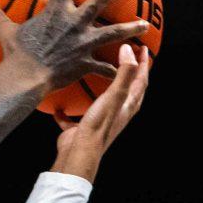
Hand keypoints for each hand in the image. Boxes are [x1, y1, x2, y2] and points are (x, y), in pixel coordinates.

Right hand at [0, 0, 150, 94]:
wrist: (26, 77)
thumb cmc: (16, 54)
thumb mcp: (7, 32)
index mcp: (56, 12)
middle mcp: (75, 24)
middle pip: (100, 0)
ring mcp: (83, 43)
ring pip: (113, 32)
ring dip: (130, 28)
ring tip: (144, 25)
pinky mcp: (86, 62)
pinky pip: (104, 67)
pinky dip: (114, 70)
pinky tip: (126, 72)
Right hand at [52, 44, 151, 180]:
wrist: (80, 152)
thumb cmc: (99, 124)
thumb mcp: (114, 95)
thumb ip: (124, 73)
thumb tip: (129, 49)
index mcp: (127, 106)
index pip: (140, 81)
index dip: (143, 65)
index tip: (144, 49)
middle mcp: (117, 114)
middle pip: (127, 92)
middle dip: (130, 75)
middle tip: (128, 59)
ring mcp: (100, 121)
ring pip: (104, 104)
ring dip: (103, 91)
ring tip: (98, 77)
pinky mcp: (82, 129)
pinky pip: (74, 119)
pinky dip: (68, 113)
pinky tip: (58, 107)